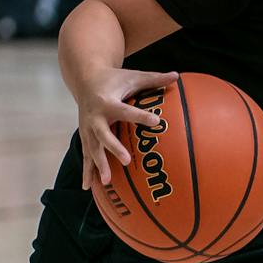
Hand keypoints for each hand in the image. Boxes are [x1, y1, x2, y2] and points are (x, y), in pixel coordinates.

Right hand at [75, 68, 177, 189]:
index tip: (157, 121)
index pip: (126, 110)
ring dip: (99, 165)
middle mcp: (94, 116)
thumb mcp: (134, 76)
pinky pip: (86, 155)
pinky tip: (88, 187)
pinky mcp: (84, 135)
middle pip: (103, 135)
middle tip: (127, 160)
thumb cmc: (115, 79)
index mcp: (108, 101)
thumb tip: (177, 76)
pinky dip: (87, 171)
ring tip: (107, 182)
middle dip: (114, 148)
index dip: (141, 116)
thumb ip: (154, 79)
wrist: (85, 79)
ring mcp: (87, 128)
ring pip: (92, 148)